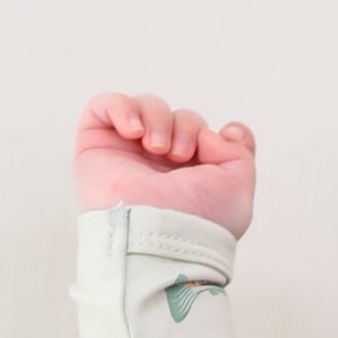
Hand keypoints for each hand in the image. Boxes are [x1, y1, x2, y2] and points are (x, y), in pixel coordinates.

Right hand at [75, 93, 257, 234]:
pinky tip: (134, 132)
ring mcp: (130, 155)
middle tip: (179, 155)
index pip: (210, 139)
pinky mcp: (98, 145)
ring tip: (157, 147)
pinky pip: (106, 105)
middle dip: (187, 126)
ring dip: (158, 118)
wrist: (156, 233)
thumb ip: (240, 154)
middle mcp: (164, 166)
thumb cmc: (197, 220)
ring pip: (148, 107)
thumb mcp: (237, 190)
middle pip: (182, 118)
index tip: (222, 140)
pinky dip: (122, 108)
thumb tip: (217, 131)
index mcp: (197, 178)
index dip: (220, 133)